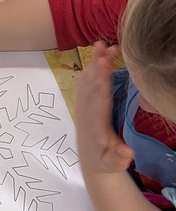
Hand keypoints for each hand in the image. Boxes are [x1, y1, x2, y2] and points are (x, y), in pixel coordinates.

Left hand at [76, 41, 134, 176]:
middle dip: (97, 66)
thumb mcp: (113, 166)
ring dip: (95, 62)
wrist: (92, 162)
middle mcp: (87, 113)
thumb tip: (127, 153)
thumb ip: (118, 159)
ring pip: (88, 80)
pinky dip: (92, 68)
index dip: (100, 82)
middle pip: (91, 85)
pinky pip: (87, 83)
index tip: (103, 66)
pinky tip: (100, 55)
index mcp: (96, 125)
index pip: (99, 100)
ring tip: (103, 44)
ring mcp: (84, 107)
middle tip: (102, 47)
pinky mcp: (85, 104)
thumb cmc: (106, 162)